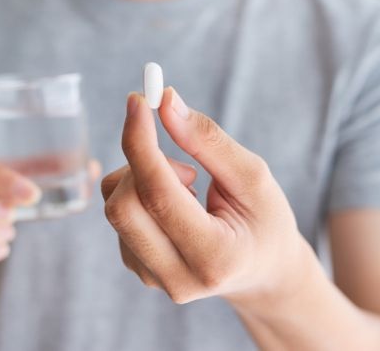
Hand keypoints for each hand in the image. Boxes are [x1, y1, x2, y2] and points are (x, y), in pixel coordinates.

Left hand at [101, 87, 312, 306]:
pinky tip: (176, 205)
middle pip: (123, 206)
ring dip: (144, 178)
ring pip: (115, 207)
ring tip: (190, 189)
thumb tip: (165, 102)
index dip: (141, 142)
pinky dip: (140, 193)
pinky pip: (118, 214)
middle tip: (185, 162)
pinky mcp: (137, 268)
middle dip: (142, 163)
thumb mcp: (253, 176)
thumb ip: (208, 140)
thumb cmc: (265, 221)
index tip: (137, 100)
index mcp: (214, 257)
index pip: (158, 195)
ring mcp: (152, 278)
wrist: (262, 271)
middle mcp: (177, 278)